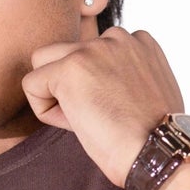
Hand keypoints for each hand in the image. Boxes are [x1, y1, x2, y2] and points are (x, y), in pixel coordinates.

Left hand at [21, 26, 183, 189]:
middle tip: (93, 117)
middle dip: (68, 85)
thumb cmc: (156, 138)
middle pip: (64, 52)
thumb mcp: (147, 93)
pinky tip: (74, 125)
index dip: (94, 88)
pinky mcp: (71, 67)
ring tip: (81, 120)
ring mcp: (93, 49)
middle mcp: (117, 37)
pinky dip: (44, 111)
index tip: (115, 111)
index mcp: (139, 41)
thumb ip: (124, 76)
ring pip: (42, 61)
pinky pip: (32, 85)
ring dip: (53, 92)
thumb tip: (95, 86)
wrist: (158, 152)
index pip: (93, 53)